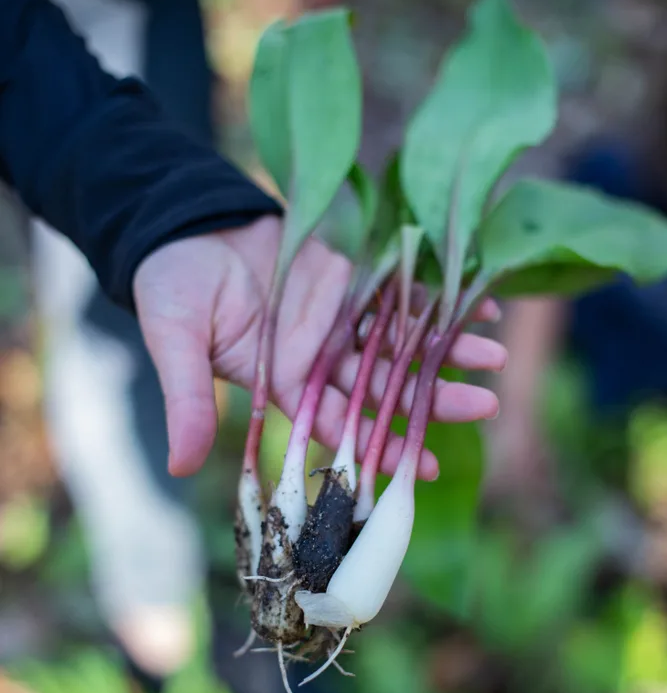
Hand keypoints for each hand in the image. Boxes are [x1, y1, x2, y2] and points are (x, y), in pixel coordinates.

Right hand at [134, 216, 505, 479]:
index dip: (378, 445)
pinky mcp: (350, 277)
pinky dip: (435, 297)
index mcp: (282, 383)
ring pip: (399, 342)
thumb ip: (187, 399)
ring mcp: (339, 318)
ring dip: (445, 350)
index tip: (424, 466)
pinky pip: (399, 292)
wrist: (184, 225)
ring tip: (495, 356)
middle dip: (431, 398)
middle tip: (485, 405)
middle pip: (382, 386)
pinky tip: (480, 304)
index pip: (337, 424)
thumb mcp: (175, 342)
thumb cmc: (172, 287)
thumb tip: (177, 466)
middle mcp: (318, 358)